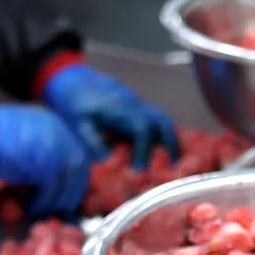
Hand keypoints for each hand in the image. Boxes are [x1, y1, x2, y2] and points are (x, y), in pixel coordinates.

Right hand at [0, 100, 91, 219]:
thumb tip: (47, 177)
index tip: (69, 191)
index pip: (77, 155)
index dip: (74, 176)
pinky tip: (33, 208)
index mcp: (56, 124)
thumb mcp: (23, 137)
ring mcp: (56, 149)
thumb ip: (40, 151)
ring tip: (45, 210)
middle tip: (63, 206)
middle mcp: (61, 135)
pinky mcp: (45, 165)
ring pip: (67, 182)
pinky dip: (43, 202)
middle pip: (78, 170)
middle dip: (72, 191)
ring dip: (56, 200)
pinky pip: (50, 190)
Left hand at [40, 60, 179, 165]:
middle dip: (170, 145)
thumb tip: (108, 163)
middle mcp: (135, 105)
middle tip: (171, 168)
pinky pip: (160, 122)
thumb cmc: (79, 106)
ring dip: (172, 142)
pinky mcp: (142, 109)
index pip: (141, 129)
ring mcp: (141, 105)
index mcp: (121, 110)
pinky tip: (167, 154)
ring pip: (164, 121)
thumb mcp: (81, 124)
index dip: (143, 150)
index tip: (139, 170)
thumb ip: (94, 142)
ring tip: (175, 164)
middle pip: (162, 123)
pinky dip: (166, 137)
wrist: (80, 83)